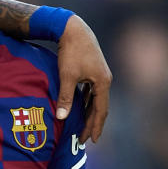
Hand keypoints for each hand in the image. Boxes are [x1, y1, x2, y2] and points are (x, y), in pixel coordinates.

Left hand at [55, 15, 110, 143]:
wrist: (73, 28)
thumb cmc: (70, 52)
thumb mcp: (67, 76)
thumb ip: (66, 98)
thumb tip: (62, 118)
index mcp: (103, 82)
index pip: (101, 110)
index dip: (96, 126)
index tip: (92, 140)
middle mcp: (105, 79)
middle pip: (100, 106)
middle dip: (93, 123)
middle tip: (86, 139)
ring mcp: (100, 74)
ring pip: (96, 99)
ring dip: (90, 112)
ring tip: (84, 126)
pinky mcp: (94, 69)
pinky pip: (92, 91)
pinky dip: (88, 101)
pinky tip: (82, 107)